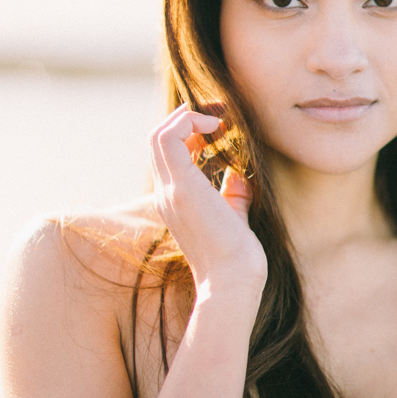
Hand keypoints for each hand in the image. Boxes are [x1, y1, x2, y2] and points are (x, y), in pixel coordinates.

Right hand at [149, 106, 266, 294]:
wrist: (233, 281)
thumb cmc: (237, 257)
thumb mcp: (233, 215)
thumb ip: (232, 194)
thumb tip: (238, 175)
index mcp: (174, 200)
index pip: (167, 154)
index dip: (188, 132)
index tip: (217, 129)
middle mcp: (165, 193)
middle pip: (158, 139)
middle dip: (186, 118)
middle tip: (218, 117)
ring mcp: (169, 190)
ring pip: (158, 134)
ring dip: (186, 117)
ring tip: (215, 122)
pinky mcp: (180, 186)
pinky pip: (168, 137)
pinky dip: (188, 122)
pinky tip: (215, 130)